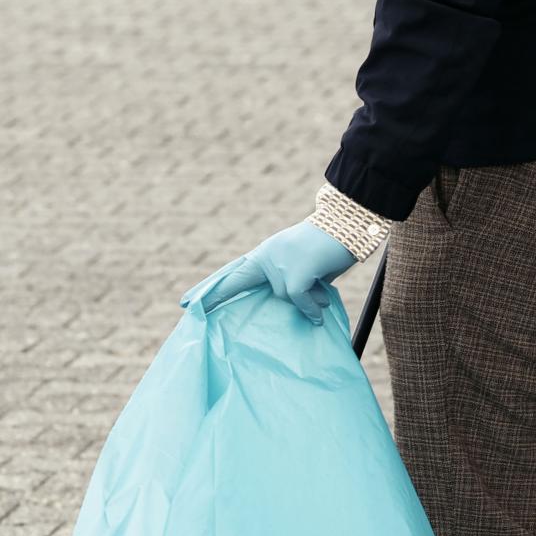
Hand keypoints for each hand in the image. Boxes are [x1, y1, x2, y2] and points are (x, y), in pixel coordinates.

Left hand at [182, 220, 359, 323]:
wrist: (348, 224)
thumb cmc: (329, 247)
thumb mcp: (304, 266)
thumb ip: (292, 283)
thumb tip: (297, 304)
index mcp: (267, 253)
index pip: (234, 272)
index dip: (213, 288)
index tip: (188, 301)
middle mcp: (268, 256)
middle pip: (250, 285)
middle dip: (220, 295)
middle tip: (187, 304)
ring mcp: (280, 262)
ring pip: (284, 296)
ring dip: (307, 298)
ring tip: (323, 283)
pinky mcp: (295, 271)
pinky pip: (299, 298)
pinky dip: (311, 307)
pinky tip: (319, 311)